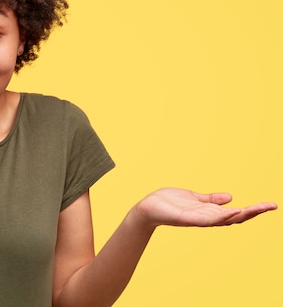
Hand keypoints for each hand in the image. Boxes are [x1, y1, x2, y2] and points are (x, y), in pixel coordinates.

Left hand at [132, 188, 276, 228]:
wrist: (147, 208)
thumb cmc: (168, 203)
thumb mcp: (194, 198)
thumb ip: (210, 199)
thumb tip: (230, 197)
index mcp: (209, 212)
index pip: (236, 212)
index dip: (253, 209)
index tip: (270, 205)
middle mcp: (207, 217)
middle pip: (235, 217)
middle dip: (254, 212)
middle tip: (272, 206)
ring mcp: (198, 219)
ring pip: (224, 219)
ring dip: (240, 214)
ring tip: (256, 209)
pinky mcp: (187, 218)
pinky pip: (206, 219)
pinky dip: (219, 217)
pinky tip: (231, 212)